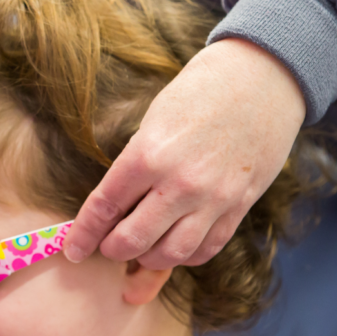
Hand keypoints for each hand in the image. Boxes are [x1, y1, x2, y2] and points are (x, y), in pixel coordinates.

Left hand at [64, 38, 305, 269]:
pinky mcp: (240, 206)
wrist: (263, 77)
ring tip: (140, 248)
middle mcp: (180, 183)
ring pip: (170, 254)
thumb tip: (114, 205)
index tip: (73, 249)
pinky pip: (207, 248)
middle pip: (132, 241)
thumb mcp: (153, 120)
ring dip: (147, 258)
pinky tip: (174, 245)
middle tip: (107, 245)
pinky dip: (184, 255)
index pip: (104, 207)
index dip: (84, 234)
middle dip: (111, 249)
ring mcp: (213, 199)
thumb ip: (135, 165)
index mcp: (148, 155)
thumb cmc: (200, 92)